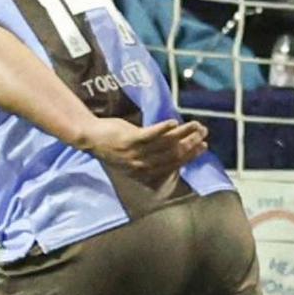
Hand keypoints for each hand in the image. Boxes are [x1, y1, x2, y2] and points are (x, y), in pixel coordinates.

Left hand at [76, 118, 208, 186]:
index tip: (203, 146)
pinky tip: (173, 122)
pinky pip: (149, 134)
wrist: (90, 138)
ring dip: (182, 133)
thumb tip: (176, 150)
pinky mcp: (128, 139)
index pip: (173, 164)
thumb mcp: (134, 157)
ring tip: (195, 125)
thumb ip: (153, 157)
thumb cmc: (113, 146)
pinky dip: (163, 129)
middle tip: (203, 133)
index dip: (190, 155)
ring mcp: (134, 153)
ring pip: (165, 143)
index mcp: (144, 172)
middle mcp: (141, 165)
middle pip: (172, 154)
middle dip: (191, 143)